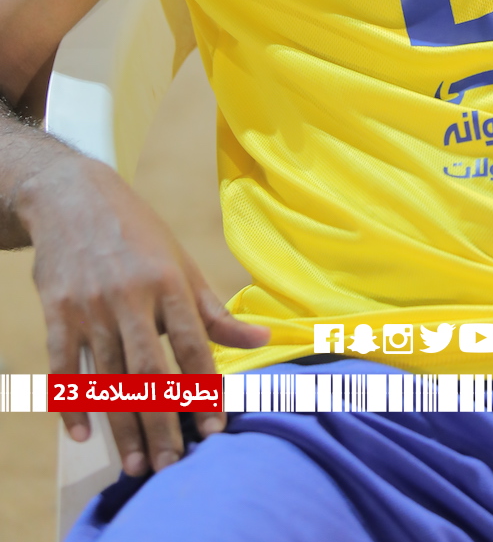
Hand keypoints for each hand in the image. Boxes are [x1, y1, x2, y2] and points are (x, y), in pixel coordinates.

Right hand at [18, 152, 268, 475]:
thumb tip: (264, 339)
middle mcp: (130, 295)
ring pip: (107, 377)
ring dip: (121, 426)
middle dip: (161, 421)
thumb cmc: (138, 234)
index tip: (213, 430)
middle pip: (148, 371)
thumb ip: (216, 311)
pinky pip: (63, 366)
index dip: (203, 390)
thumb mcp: (182, 263)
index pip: (192, 344)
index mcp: (169, 281)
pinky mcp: (57, 311)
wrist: (72, 197)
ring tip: (136, 464)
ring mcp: (90, 306)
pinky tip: (85, 436)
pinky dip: (72, 403)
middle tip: (172, 466)